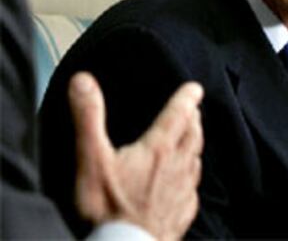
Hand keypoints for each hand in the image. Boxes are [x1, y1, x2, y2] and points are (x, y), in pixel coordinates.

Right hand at [68, 72, 203, 239]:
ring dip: (195, 144)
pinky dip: (192, 175)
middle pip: (193, 135)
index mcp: (158, 150)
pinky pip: (193, 188)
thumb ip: (89, 118)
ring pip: (196, 159)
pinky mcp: (182, 214)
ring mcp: (182, 192)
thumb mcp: (92, 159)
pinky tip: (186, 179)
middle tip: (193, 110)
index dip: (187, 98)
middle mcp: (177, 167)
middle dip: (194, 119)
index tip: (195, 87)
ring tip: (192, 137)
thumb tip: (83, 80)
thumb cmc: (108, 209)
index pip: (179, 114)